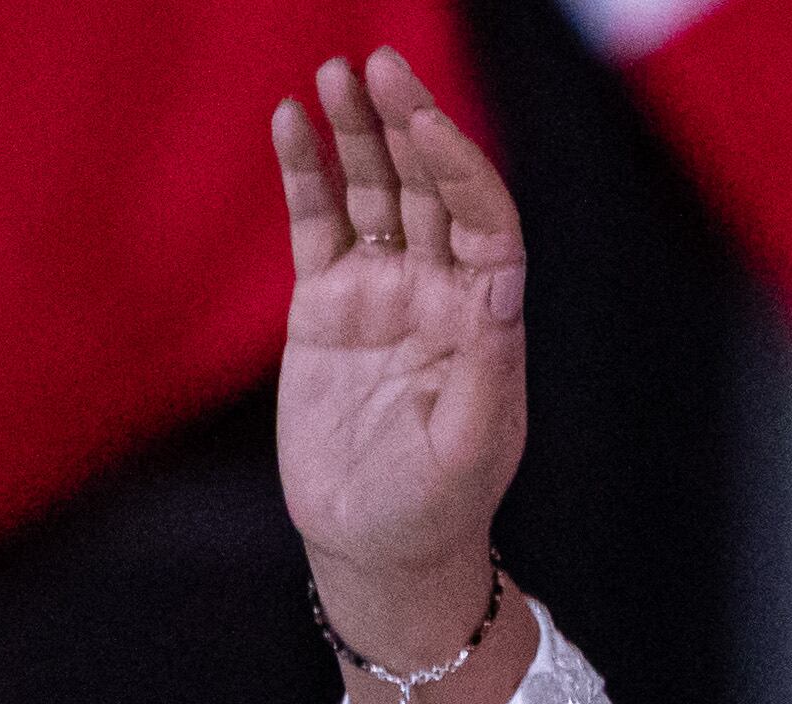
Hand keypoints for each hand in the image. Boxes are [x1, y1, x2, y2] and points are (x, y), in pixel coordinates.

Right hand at [270, 50, 525, 661]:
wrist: (376, 551)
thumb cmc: (436, 510)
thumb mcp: (469, 449)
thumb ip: (487, 366)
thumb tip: (500, 280)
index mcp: (484, 315)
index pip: (482, 215)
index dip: (457, 165)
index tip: (424, 124)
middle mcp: (437, 290)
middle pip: (427, 185)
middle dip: (406, 122)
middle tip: (378, 64)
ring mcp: (380, 292)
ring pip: (373, 191)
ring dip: (357, 131)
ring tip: (335, 75)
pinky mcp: (325, 306)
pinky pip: (316, 223)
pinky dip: (305, 172)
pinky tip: (291, 122)